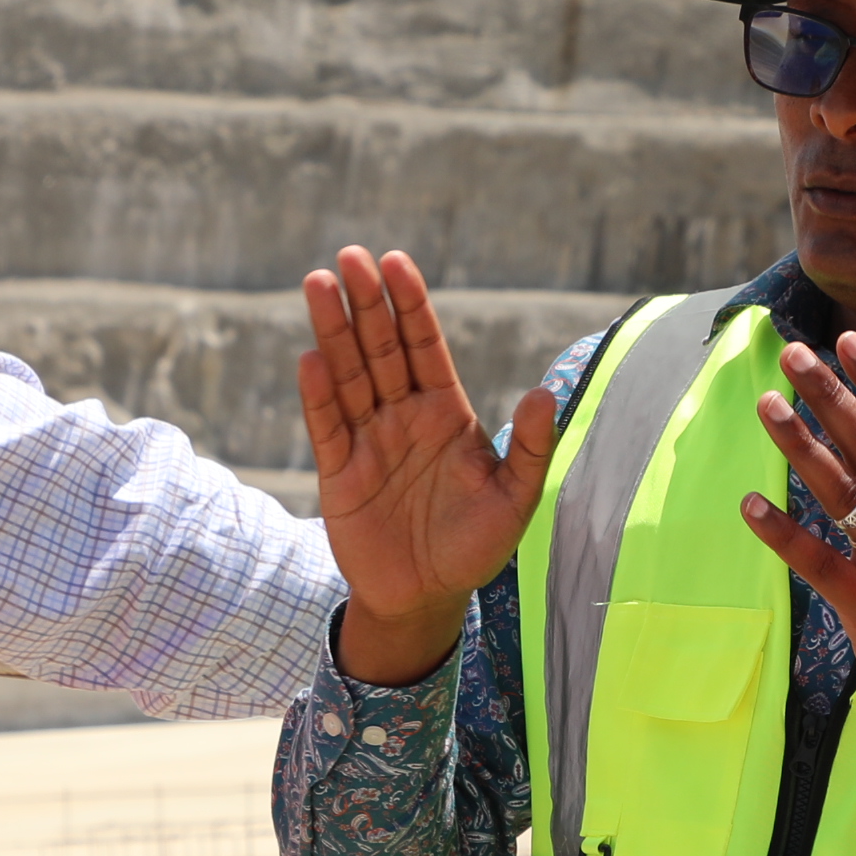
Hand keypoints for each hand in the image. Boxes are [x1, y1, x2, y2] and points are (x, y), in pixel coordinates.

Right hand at [301, 247, 553, 686]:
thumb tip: (544, 393)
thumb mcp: (515, 499)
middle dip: (367, 303)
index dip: (411, 305)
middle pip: (381, 349)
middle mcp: (404, 417)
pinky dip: (318, 394)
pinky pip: (327, 426)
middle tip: (350, 256)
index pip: (425, 346)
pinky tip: (311, 357)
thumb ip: (532, 447)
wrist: (427, 600)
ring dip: (333, 331)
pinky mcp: (338, 473)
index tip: (396, 262)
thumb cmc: (476, 546)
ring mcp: (368, 441)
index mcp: (447, 413)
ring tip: (317, 284)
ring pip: (348, 375)